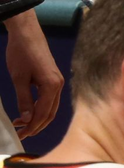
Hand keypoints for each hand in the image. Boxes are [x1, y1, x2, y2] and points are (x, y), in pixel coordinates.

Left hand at [4, 9, 63, 138]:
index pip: (44, 113)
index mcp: (52, 86)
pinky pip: (49, 99)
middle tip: (22, 134)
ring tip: (23, 124)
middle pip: (50, 113)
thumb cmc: (21, 53)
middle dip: (36, 125)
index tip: (21, 134)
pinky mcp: (53, 79)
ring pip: (50, 107)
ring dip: (38, 118)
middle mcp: (59, 86)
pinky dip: (40, 108)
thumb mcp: (19, 78)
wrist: (27, 33)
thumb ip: (24, 100)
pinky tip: (29, 111)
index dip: (32, 126)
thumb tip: (26, 119)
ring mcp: (57, 82)